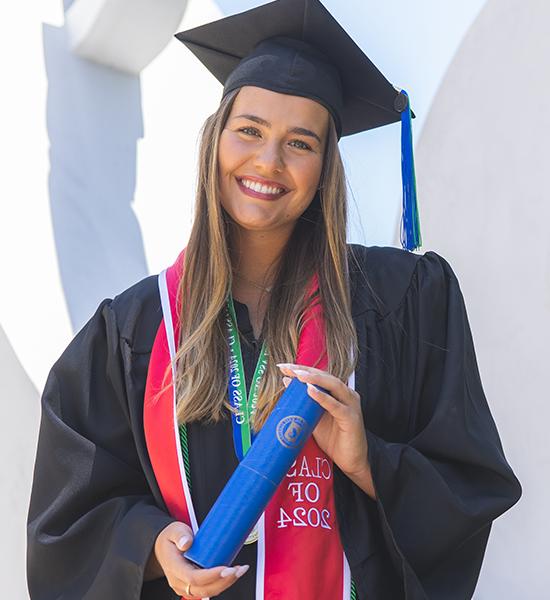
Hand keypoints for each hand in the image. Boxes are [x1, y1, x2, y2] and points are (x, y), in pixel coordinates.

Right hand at [147, 521, 248, 597]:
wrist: (161, 547)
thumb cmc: (169, 538)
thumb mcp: (174, 531)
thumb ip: (180, 535)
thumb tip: (187, 542)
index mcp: (174, 568)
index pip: (194, 578)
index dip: (212, 575)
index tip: (226, 568)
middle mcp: (179, 581)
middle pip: (204, 589)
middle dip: (224, 581)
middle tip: (239, 569)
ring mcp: (185, 586)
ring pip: (208, 591)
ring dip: (226, 583)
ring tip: (240, 570)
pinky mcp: (192, 586)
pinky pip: (208, 589)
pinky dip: (222, 583)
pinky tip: (233, 573)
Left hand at [277, 363, 375, 498]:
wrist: (351, 461)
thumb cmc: (334, 439)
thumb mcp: (314, 418)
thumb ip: (303, 402)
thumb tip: (286, 383)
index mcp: (338, 392)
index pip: (319, 375)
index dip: (302, 369)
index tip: (283, 367)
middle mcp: (347, 394)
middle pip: (325, 376)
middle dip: (304, 371)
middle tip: (287, 368)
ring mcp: (351, 405)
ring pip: (333, 385)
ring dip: (314, 379)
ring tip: (298, 375)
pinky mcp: (351, 418)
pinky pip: (336, 405)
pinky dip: (323, 397)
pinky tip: (310, 390)